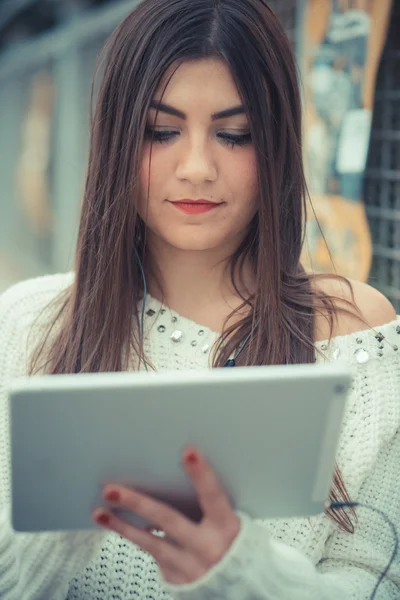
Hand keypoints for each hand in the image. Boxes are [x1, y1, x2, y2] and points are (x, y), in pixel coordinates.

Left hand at [92, 447, 240, 584]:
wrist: (236, 586)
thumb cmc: (232, 546)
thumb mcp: (229, 521)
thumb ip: (210, 503)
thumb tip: (181, 471)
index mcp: (226, 527)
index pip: (213, 496)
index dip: (201, 474)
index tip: (188, 452)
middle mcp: (206, 548)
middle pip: (167, 520)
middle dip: (137, 503)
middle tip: (112, 489)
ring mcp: (189, 567)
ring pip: (150, 542)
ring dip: (122, 525)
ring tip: (100, 511)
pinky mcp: (176, 579)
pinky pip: (153, 552)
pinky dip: (137, 536)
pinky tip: (120, 525)